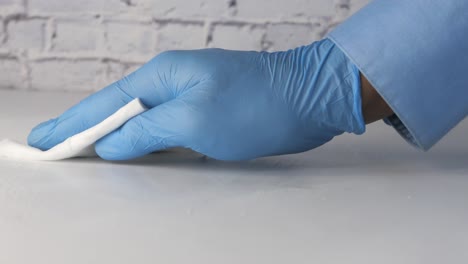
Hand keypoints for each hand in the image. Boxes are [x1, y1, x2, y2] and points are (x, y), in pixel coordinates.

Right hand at [27, 38, 364, 160]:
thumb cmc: (256, 105)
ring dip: (110, 133)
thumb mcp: (194, 120)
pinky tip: (131, 147)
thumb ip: (147, 131)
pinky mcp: (207, 109)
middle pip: (116, 107)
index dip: (72, 124)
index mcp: (162, 76)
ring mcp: (190, 95)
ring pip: (139, 117)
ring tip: (82, 146)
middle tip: (50, 142)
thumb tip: (112, 142)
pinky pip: (163, 125)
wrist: (310, 97)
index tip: (44, 139)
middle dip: (83, 126)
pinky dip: (142, 138)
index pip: (105, 103)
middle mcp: (171, 81)